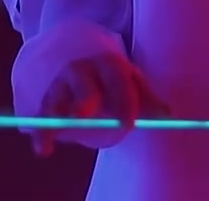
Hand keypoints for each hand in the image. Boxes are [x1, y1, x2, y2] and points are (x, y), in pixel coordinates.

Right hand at [29, 51, 170, 157]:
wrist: (82, 62)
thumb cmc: (113, 80)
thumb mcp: (132, 83)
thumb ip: (148, 100)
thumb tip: (168, 114)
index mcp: (108, 64)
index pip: (117, 79)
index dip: (122, 101)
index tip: (127, 124)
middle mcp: (82, 69)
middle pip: (83, 84)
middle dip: (83, 100)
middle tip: (82, 117)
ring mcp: (61, 83)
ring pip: (56, 99)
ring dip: (54, 118)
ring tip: (51, 136)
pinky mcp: (46, 100)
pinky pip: (41, 115)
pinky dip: (40, 132)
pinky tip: (43, 148)